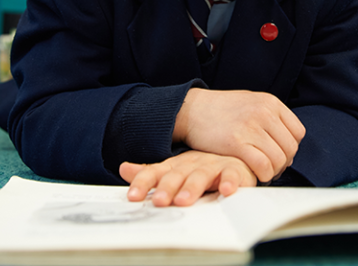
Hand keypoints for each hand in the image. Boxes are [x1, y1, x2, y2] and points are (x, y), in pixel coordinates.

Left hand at [120, 151, 256, 206]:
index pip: (154, 173)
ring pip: (201, 176)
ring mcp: (213, 166)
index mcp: (174, 165)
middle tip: (160, 201)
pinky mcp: (234, 170)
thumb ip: (150, 173)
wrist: (234, 155)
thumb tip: (123, 168)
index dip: (143, 183)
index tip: (133, 196)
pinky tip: (225, 190)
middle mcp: (191, 164)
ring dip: (192, 187)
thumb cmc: (199, 168)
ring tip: (184, 200)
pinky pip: (232, 175)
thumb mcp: (173, 170)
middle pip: (177, 175)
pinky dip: (229, 182)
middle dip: (167, 188)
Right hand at [172, 89, 305, 182]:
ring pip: (279, 159)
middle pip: (290, 148)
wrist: (191, 109)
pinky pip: (263, 166)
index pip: (298, 132)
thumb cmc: (220, 110)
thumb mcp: (250, 102)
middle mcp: (264, 112)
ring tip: (262, 172)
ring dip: (273, 171)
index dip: (291, 148)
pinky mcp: (236, 143)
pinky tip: (254, 174)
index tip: (279, 155)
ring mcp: (251, 127)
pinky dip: (263, 175)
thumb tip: (286, 140)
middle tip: (271, 168)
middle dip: (283, 163)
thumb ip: (270, 117)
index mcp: (270, 102)